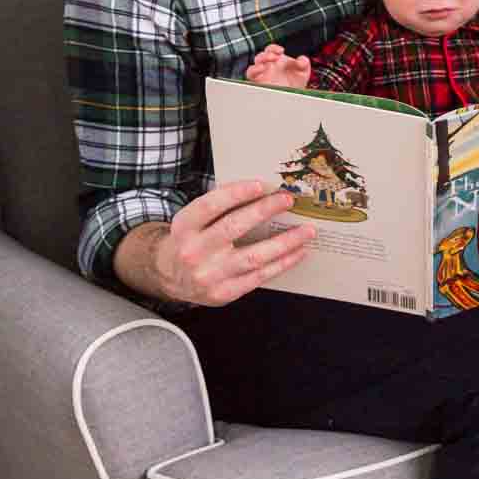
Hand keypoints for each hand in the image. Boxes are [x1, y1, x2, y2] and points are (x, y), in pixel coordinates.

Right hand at [118, 180, 316, 307]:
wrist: (172, 277)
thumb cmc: (192, 240)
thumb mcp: (193, 220)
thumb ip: (217, 208)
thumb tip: (261, 191)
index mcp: (184, 227)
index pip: (210, 206)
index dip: (235, 193)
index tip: (261, 185)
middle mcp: (194, 251)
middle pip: (233, 227)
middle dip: (264, 211)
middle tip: (288, 200)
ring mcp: (209, 275)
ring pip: (253, 256)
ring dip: (285, 242)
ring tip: (307, 231)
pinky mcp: (224, 293)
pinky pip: (259, 276)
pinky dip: (282, 263)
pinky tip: (298, 252)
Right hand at [247, 44, 310, 89]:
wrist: (294, 96)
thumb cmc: (296, 83)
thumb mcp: (303, 72)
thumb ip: (304, 63)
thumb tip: (302, 60)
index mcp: (276, 60)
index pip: (271, 50)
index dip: (274, 48)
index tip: (281, 50)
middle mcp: (267, 66)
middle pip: (260, 57)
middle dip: (266, 55)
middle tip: (275, 57)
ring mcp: (262, 76)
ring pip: (253, 66)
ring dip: (259, 64)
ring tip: (266, 64)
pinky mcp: (259, 84)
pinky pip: (251, 76)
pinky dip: (254, 71)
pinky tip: (261, 70)